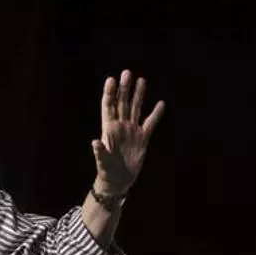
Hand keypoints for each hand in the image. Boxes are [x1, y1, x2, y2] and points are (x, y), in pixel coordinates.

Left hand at [94, 69, 164, 195]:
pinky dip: (156, 114)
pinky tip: (161, 104)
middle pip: (122, 103)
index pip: (108, 107)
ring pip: (135, 109)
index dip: (110, 93)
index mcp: (108, 129)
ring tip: (141, 80)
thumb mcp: (102, 162)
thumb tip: (95, 143)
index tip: (111, 79)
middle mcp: (120, 126)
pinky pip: (150, 124)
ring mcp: (132, 131)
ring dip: (138, 95)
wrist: (118, 181)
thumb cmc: (106, 171)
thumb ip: (99, 152)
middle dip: (125, 88)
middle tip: (127, 73)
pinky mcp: (143, 138)